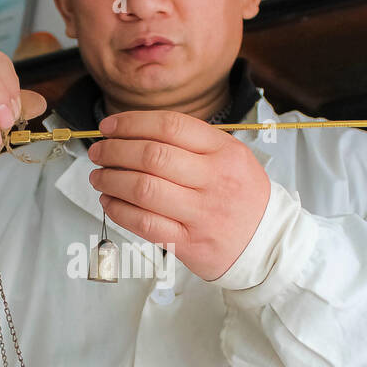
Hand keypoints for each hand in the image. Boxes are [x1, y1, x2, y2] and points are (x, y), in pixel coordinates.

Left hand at [88, 111, 270, 280]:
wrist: (268, 243)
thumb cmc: (241, 196)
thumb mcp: (232, 157)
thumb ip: (192, 142)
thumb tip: (136, 132)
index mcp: (224, 151)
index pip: (170, 126)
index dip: (132, 123)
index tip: (109, 126)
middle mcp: (214, 180)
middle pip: (151, 156)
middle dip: (114, 151)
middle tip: (98, 152)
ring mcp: (202, 213)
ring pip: (143, 189)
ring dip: (111, 180)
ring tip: (99, 176)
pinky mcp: (189, 243)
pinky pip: (145, 224)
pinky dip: (119, 211)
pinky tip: (109, 202)